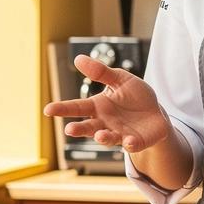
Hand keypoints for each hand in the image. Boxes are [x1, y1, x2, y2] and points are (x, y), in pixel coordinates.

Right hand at [43, 54, 170, 152]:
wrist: (156, 113)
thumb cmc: (134, 96)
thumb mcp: (120, 79)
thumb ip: (101, 72)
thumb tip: (78, 59)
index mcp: (98, 107)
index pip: (77, 107)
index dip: (62, 108)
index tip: (48, 109)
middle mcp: (105, 123)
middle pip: (88, 127)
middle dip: (79, 129)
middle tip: (69, 130)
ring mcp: (119, 134)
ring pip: (108, 138)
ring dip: (103, 138)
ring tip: (99, 136)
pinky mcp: (136, 142)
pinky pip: (132, 145)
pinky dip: (130, 144)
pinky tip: (129, 142)